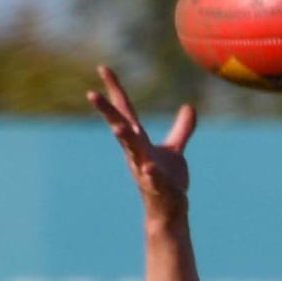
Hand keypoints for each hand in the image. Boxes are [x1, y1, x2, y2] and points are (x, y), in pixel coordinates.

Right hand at [87, 63, 193, 219]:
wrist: (169, 213)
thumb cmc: (167, 182)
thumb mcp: (175, 151)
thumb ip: (182, 129)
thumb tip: (189, 108)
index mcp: (138, 141)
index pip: (125, 111)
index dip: (115, 90)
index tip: (103, 67)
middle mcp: (136, 153)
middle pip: (120, 127)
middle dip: (107, 111)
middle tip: (91, 94)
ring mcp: (144, 169)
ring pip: (132, 151)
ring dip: (124, 139)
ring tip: (117, 127)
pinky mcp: (158, 187)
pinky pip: (154, 178)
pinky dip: (152, 172)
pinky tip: (149, 166)